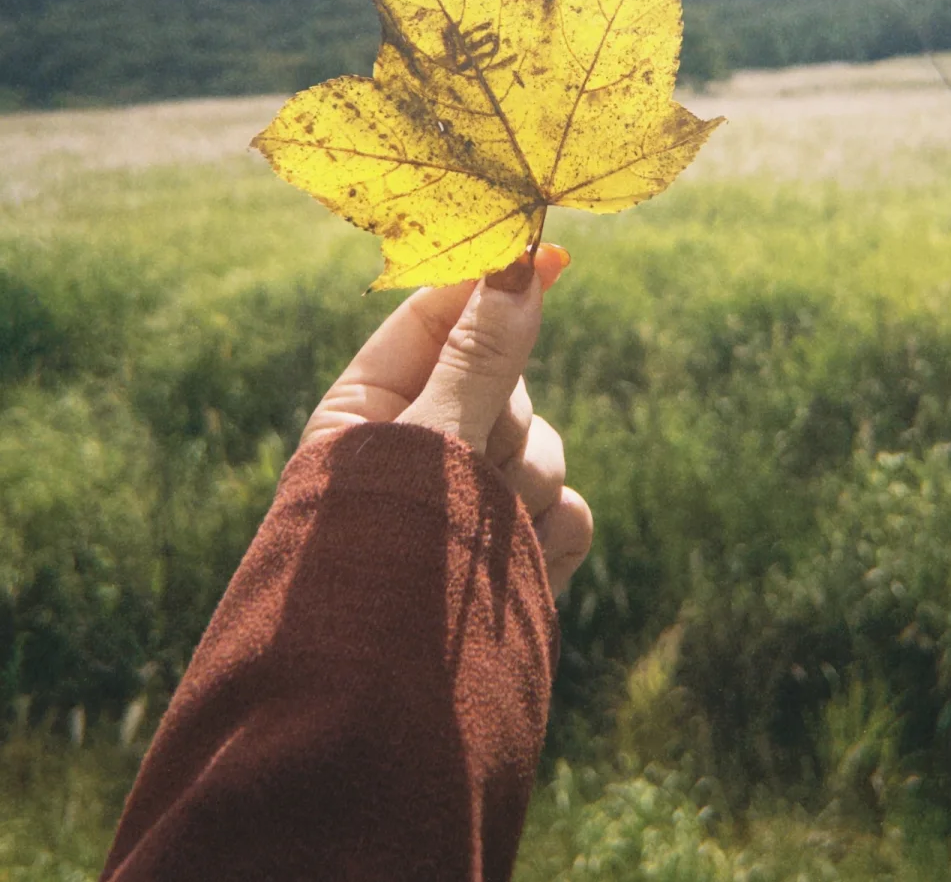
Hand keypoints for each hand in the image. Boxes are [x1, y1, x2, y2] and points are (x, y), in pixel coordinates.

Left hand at [301, 246, 592, 596]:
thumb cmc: (379, 561)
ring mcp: (471, 507)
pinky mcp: (515, 558)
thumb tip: (518, 260)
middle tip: (478, 464)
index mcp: (370, 411)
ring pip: (546, 448)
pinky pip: (567, 512)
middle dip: (509, 421)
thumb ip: (482, 356)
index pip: (438, 320)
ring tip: (479, 543)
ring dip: (526, 488)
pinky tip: (514, 576)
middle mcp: (421, 453)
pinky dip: (548, 540)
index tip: (548, 247)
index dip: (490, 283)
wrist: (380, 717)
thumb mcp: (428, 442)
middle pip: (507, 383)